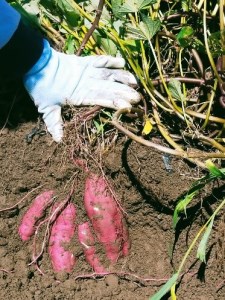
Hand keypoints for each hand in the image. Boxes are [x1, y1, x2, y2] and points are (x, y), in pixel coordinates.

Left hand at [23, 40, 140, 141]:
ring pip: (108, 74)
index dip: (115, 102)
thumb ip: (54, 123)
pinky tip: (122, 62)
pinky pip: (99, 59)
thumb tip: (59, 140)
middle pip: (108, 88)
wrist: (34, 63)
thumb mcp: (46, 108)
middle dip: (124, 93)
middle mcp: (87, 82)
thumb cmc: (41, 87)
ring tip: (135, 82)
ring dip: (122, 77)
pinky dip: (110, 60)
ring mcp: (86, 71)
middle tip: (137, 98)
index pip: (101, 99)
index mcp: (79, 95)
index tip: (127, 106)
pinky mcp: (83, 61)